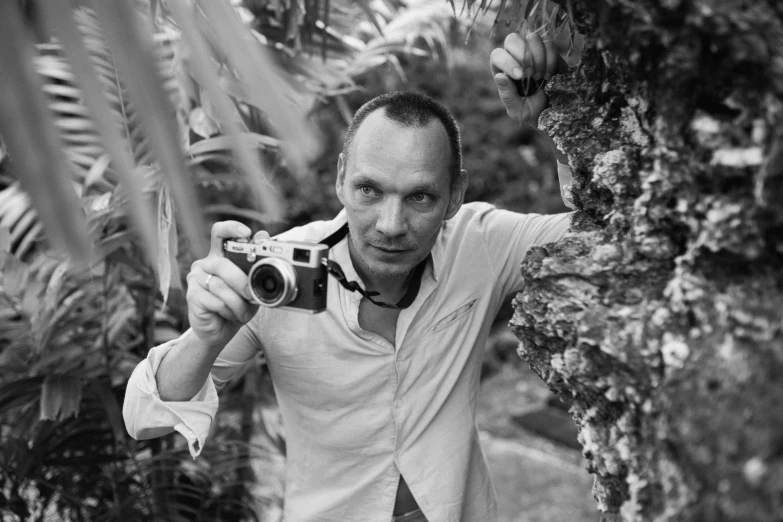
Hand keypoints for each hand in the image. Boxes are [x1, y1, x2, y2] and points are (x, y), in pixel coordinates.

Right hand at [186, 221, 265, 348]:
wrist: (219, 332)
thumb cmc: (235, 307)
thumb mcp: (251, 286)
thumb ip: (255, 265)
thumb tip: (264, 236)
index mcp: (219, 257)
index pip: (219, 233)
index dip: (231, 228)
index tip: (246, 233)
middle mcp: (204, 264)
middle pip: (223, 264)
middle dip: (242, 282)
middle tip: (252, 296)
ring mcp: (195, 279)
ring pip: (221, 285)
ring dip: (238, 303)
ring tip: (243, 312)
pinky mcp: (192, 296)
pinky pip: (215, 301)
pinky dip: (229, 310)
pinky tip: (230, 316)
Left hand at [490, 32, 567, 126]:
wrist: (549, 111)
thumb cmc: (528, 111)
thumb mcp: (516, 109)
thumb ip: (507, 94)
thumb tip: (500, 76)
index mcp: (501, 69)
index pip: (497, 55)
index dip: (507, 62)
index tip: (520, 76)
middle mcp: (514, 56)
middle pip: (513, 39)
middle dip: (523, 55)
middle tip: (530, 74)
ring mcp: (531, 51)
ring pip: (532, 38)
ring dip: (538, 57)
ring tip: (540, 77)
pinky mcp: (548, 51)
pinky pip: (550, 45)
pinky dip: (551, 59)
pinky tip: (550, 75)